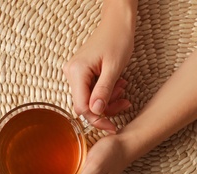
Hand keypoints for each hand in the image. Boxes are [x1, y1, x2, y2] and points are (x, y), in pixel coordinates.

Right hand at [63, 16, 134, 131]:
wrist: (117, 23)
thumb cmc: (117, 40)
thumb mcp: (114, 68)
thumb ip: (104, 91)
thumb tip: (95, 112)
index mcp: (77, 72)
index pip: (82, 107)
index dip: (97, 119)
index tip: (112, 126)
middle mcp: (71, 73)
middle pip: (86, 104)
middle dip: (106, 108)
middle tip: (124, 102)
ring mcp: (75, 73)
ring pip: (90, 99)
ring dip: (108, 99)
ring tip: (123, 88)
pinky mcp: (82, 73)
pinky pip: (92, 90)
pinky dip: (106, 92)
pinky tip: (117, 84)